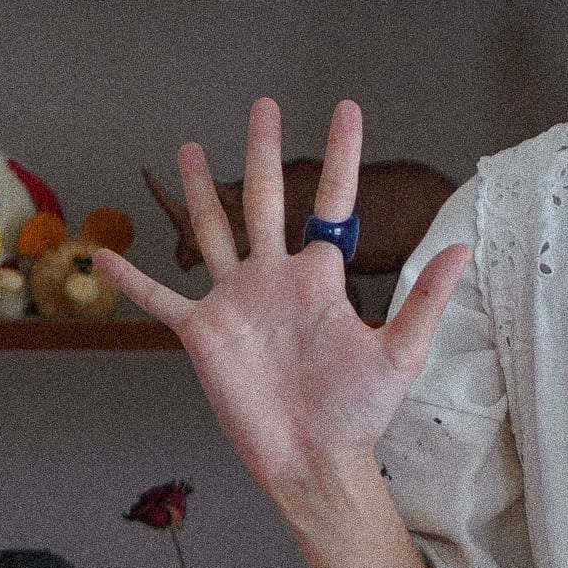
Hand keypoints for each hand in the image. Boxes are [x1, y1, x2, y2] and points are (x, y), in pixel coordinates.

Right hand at [94, 96, 470, 523]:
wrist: (315, 460)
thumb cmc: (358, 414)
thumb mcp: (399, 354)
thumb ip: (426, 300)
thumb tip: (463, 249)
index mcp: (320, 279)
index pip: (333, 203)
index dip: (341, 156)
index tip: (347, 110)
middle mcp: (276, 279)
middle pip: (267, 200)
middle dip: (265, 153)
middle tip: (264, 107)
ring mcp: (237, 302)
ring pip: (215, 232)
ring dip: (202, 193)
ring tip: (193, 149)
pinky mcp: (204, 332)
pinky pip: (161, 300)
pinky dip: (132, 282)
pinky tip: (103, 257)